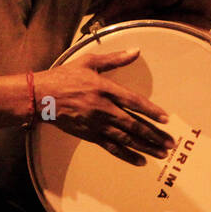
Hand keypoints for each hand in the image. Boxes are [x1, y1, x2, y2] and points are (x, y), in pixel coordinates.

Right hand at [33, 48, 175, 165]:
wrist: (40, 96)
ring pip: (125, 138)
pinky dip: (126, 155)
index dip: (151, 110)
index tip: (165, 119)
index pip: (133, 101)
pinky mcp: (89, 135)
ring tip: (161, 153)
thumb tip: (135, 51)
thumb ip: (114, 58)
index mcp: (104, 89)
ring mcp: (96, 124)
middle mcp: (103, 108)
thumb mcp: (89, 62)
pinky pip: (111, 147)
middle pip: (133, 124)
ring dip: (145, 146)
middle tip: (170, 143)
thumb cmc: (63, 77)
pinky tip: (140, 160)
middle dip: (154, 134)